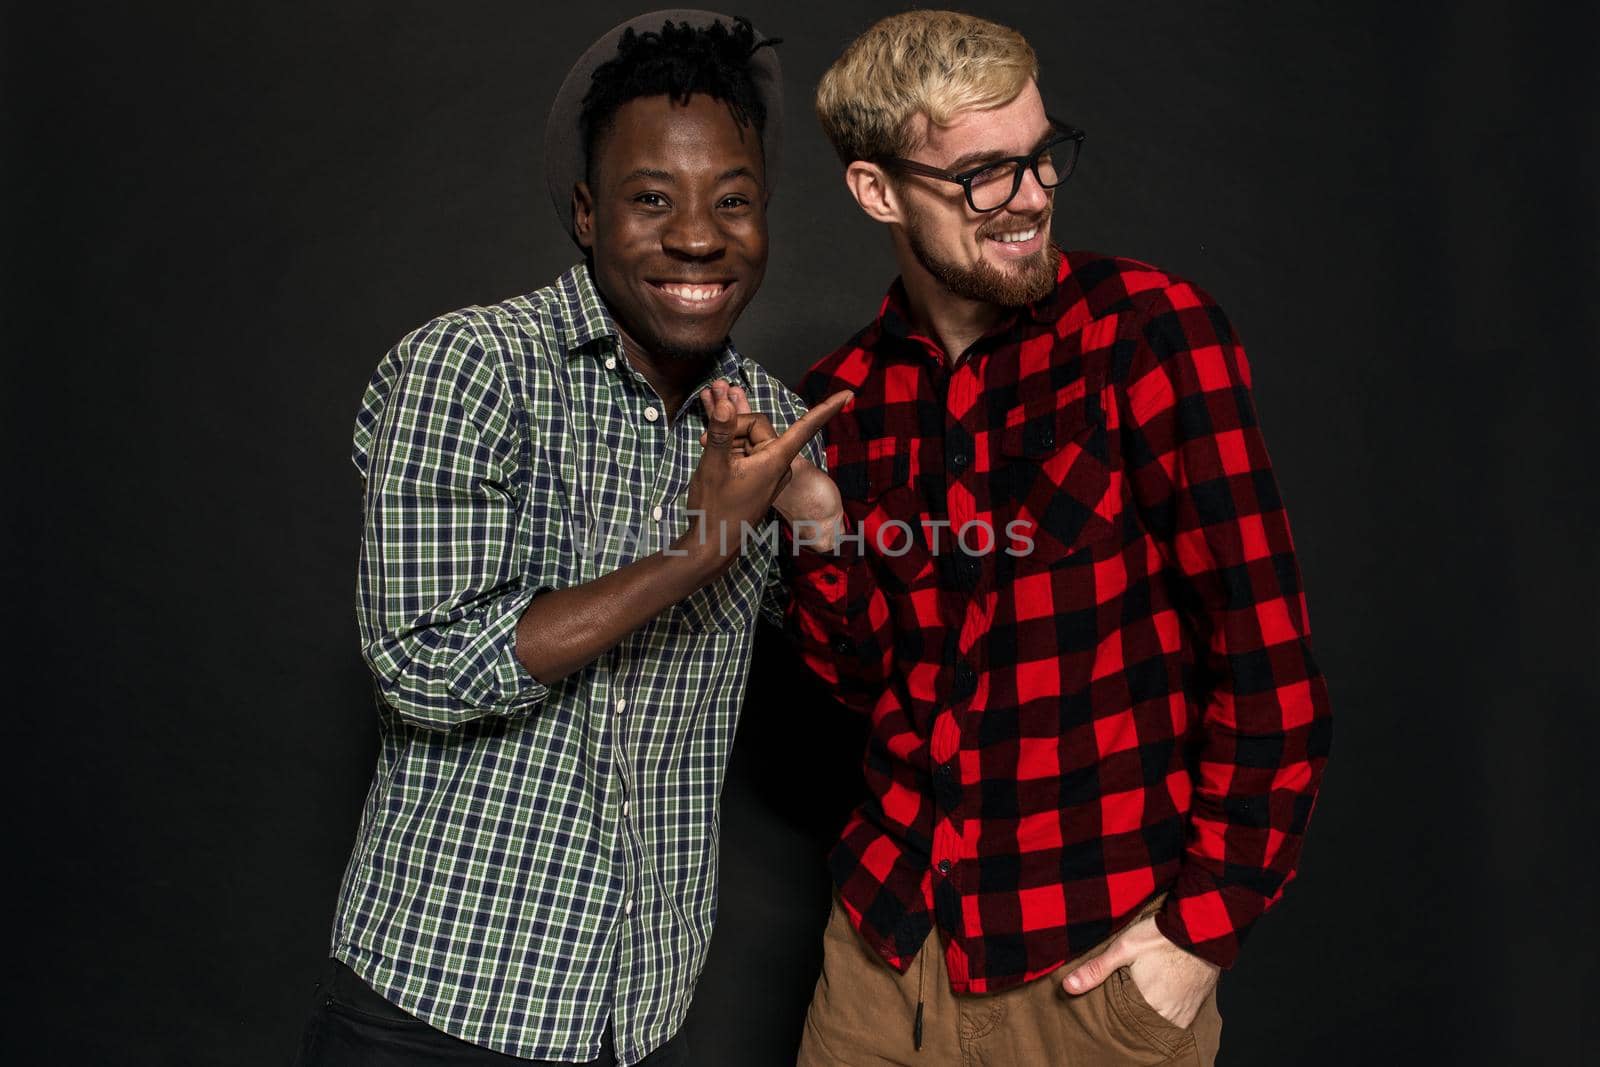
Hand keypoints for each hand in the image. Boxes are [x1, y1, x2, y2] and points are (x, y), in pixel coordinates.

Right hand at [681, 379, 850, 575]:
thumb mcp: (714, 465)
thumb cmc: (715, 509)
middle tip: (705, 441)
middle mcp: (778, 466)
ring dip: (729, 443)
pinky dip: (732, 454)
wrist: (711, 546)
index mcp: (776, 460)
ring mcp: (769, 474)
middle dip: (733, 429)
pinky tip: (715, 463)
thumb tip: (729, 404)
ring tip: (708, 456)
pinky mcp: (760, 481)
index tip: (849, 394)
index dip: (827, 408)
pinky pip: (749, 456)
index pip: (806, 427)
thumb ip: (722, 432)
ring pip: (750, 442)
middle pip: (759, 429)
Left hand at [1061, 915, 1220, 1027]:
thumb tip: (1068, 987)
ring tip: (1144, 996)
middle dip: (1134, 1014)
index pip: (1125, 1021)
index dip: (1117, 1013)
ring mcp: (1185, 1013)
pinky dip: (1169, 1010)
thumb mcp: (1124, 947)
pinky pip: (1178, 1018)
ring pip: (1161, 1022)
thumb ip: (1096, 969)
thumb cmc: (1162, 936)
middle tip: (1129, 996)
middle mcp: (1168, 1015)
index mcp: (1148, 1005)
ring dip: (1152, 1013)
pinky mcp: (1197, 1007)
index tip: (1113, 1003)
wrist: (1203, 927)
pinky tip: (1162, 995)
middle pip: (1143, 1023)